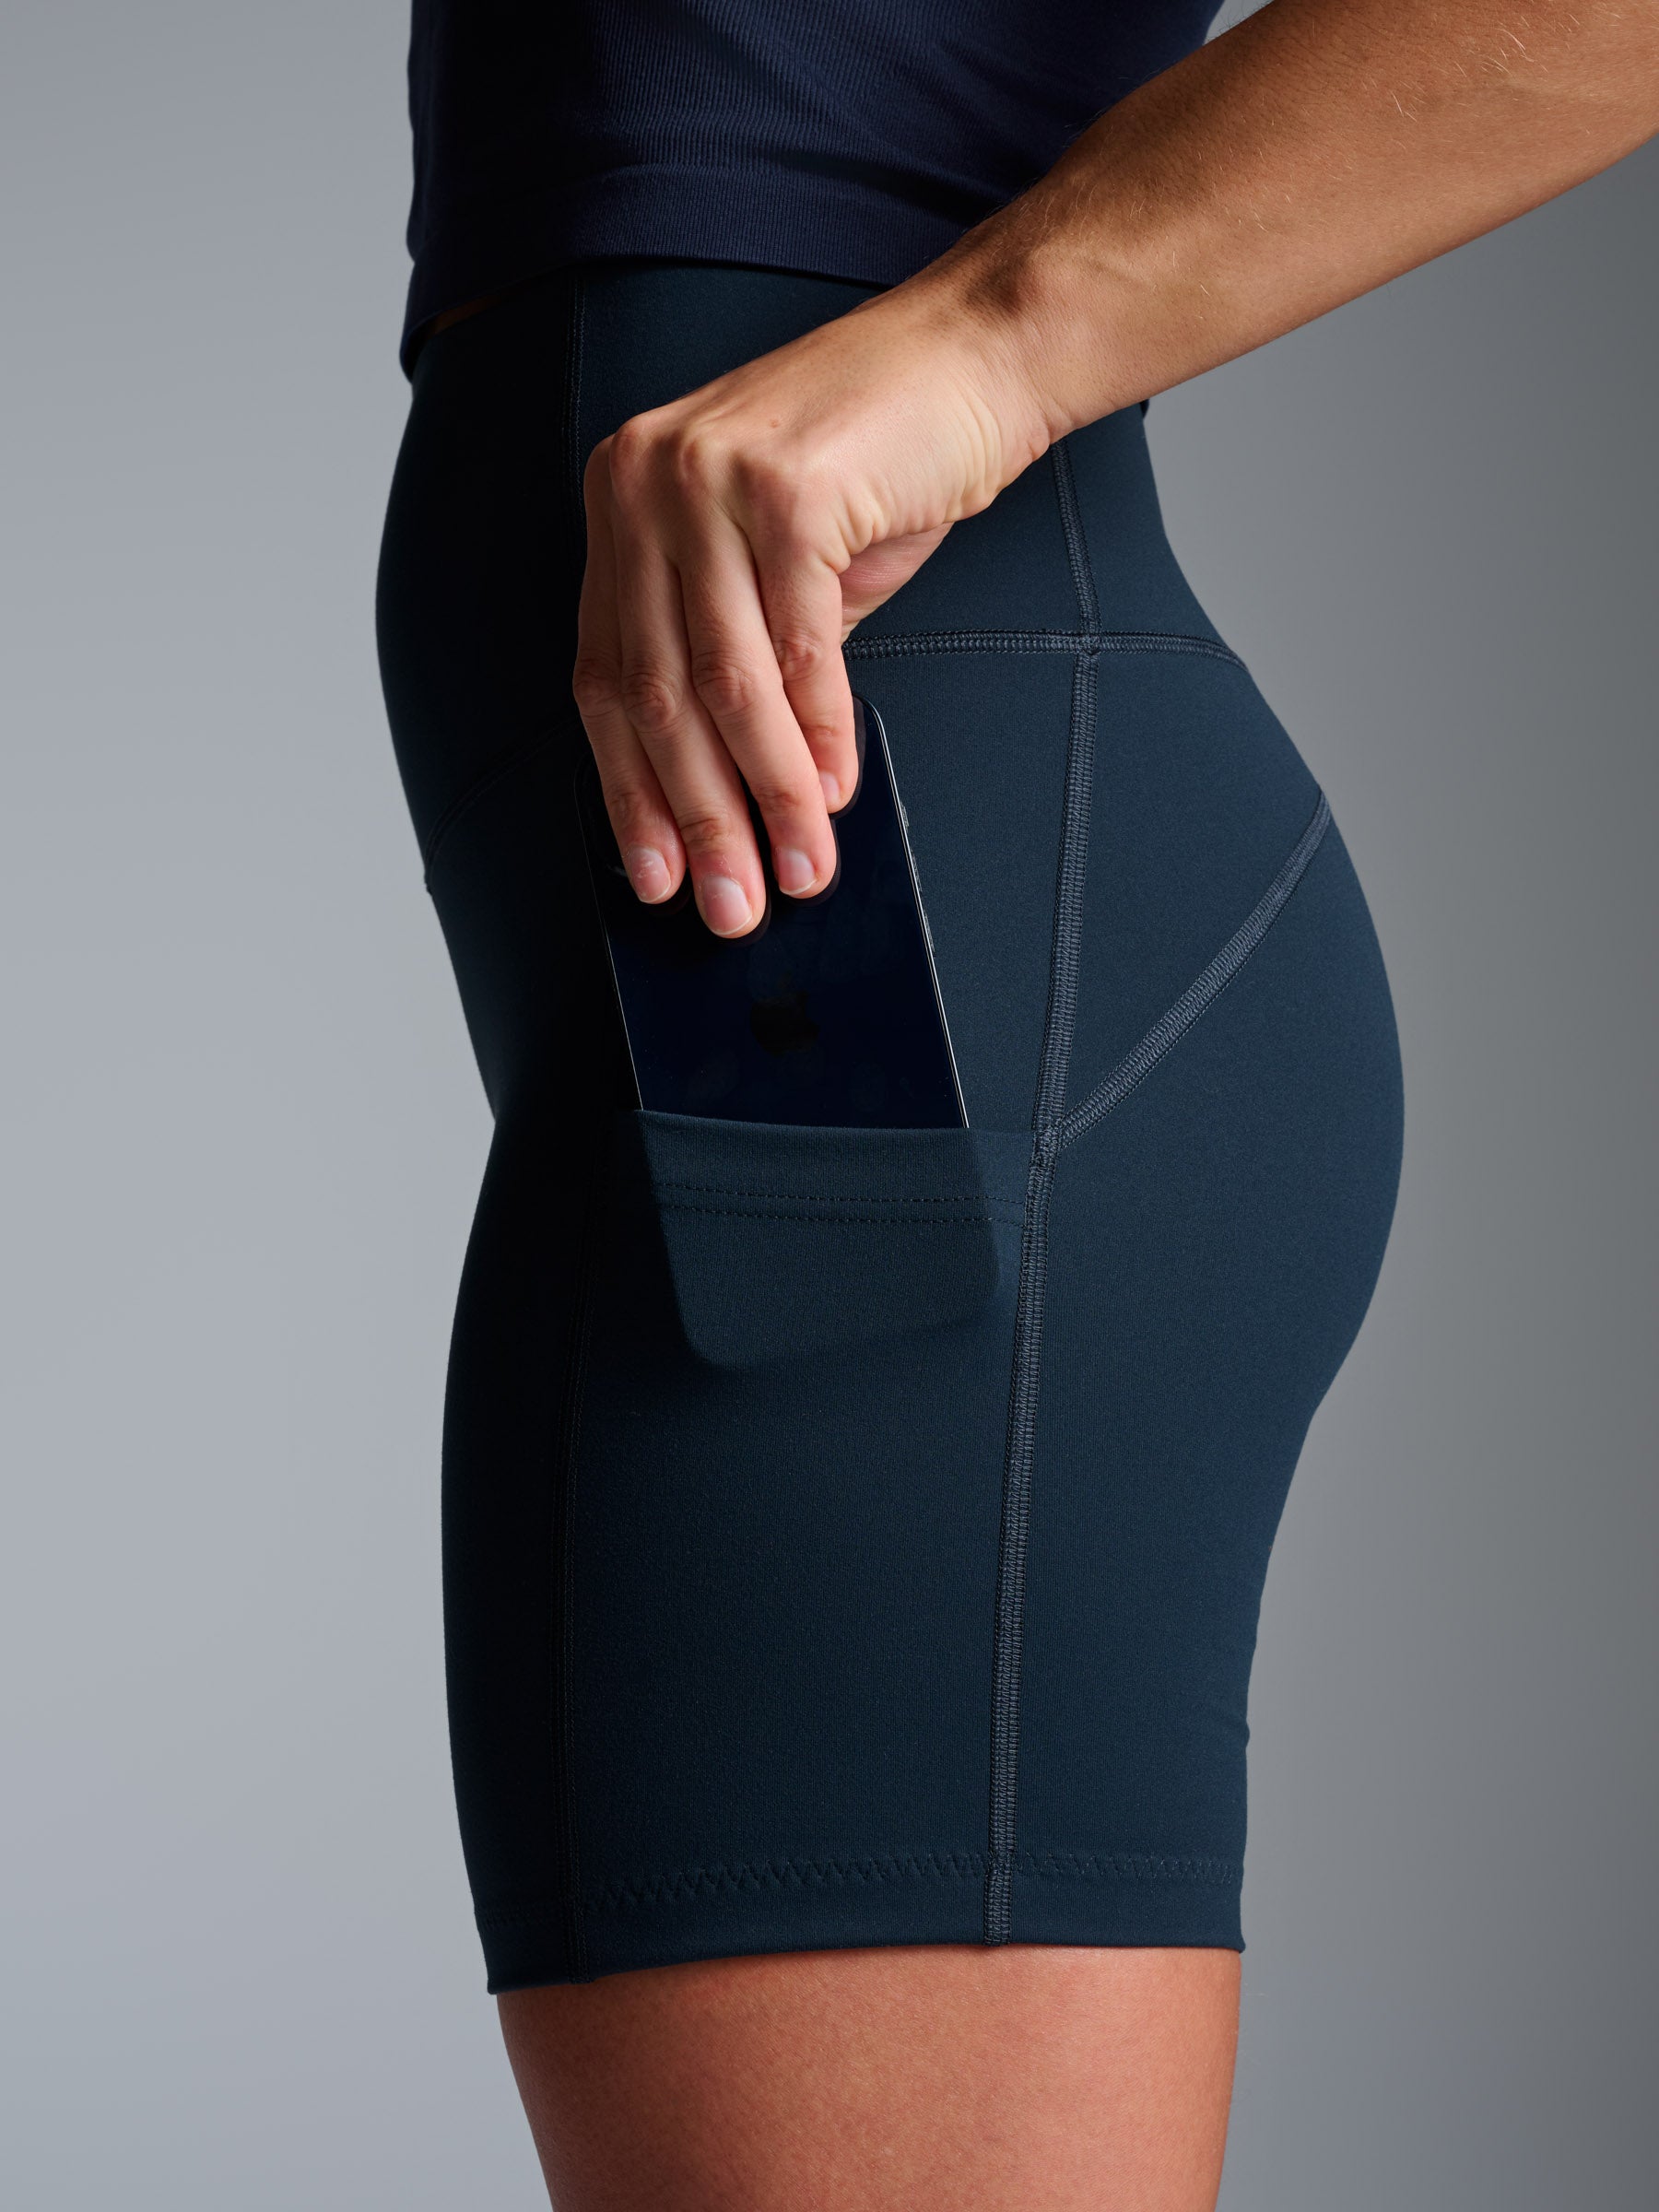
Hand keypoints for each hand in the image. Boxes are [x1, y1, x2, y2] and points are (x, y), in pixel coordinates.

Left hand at [572, 278, 1050, 936]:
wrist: (971, 356)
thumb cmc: (875, 462)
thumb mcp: (776, 561)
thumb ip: (736, 654)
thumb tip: (723, 795)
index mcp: (623, 499)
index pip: (606, 672)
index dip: (628, 788)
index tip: (653, 874)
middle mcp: (644, 481)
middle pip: (655, 691)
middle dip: (696, 817)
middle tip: (728, 905)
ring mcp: (707, 478)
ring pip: (722, 683)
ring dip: (763, 797)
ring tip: (794, 873)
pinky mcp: (784, 490)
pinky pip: (798, 650)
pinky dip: (817, 735)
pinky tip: (829, 795)